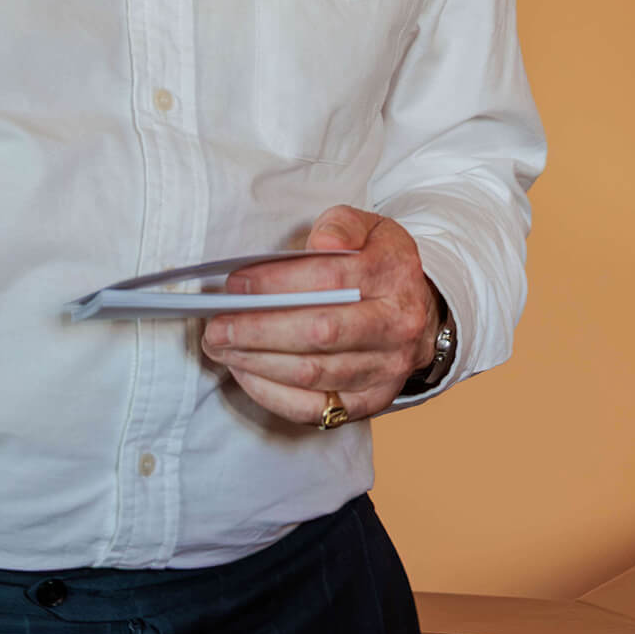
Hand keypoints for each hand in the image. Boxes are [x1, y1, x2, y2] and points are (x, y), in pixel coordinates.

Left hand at [200, 207, 439, 426]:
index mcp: (395, 274)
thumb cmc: (378, 265)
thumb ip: (342, 224)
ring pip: (313, 374)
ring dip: (257, 363)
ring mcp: (386, 369)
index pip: (331, 279)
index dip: (278, 282)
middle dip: (258, 330)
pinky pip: (315, 408)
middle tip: (216, 326)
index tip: (236, 283)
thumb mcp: (370, 228)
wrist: (419, 312)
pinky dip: (272, 395)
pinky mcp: (371, 402)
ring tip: (221, 348)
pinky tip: (245, 374)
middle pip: (320, 332)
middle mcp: (397, 326)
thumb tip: (323, 241)